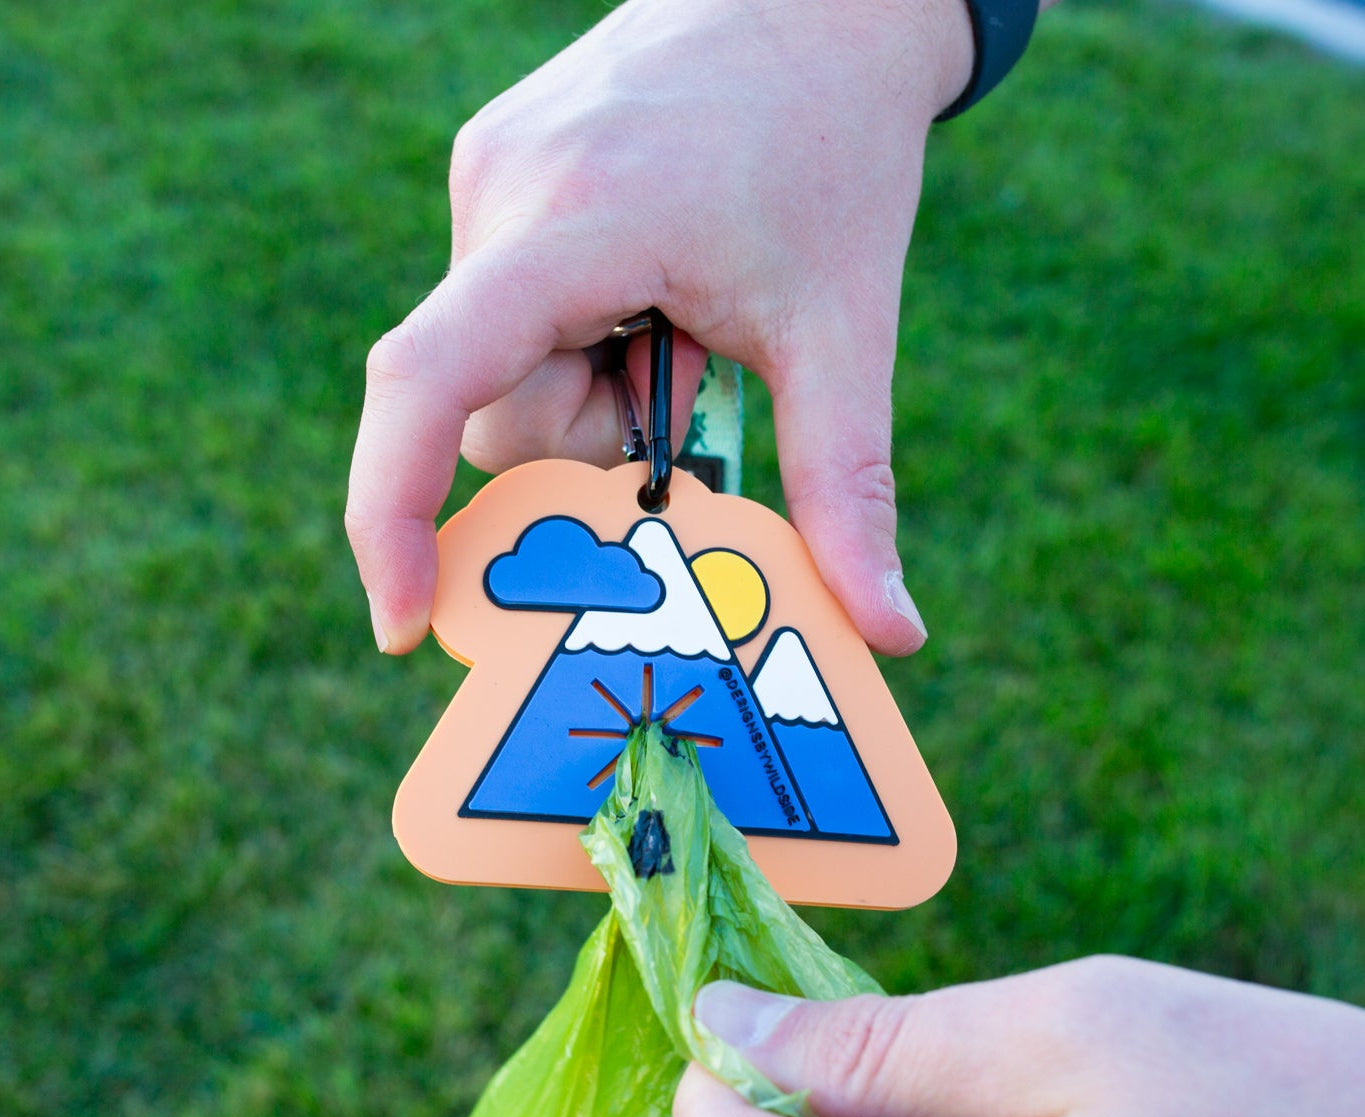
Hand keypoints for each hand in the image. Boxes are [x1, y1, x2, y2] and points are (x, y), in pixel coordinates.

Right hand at [346, 0, 975, 655]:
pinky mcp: (497, 175)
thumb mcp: (846, 333)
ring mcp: (486, 177)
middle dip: (594, 441)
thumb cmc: (835, 150)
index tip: (403, 623)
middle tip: (692, 378)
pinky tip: (648, 288)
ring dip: (593, 392)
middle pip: (496, 415)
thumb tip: (894, 634)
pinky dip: (577, 343)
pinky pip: (508, 316)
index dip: (392, 515)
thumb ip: (849, 488)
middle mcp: (497, 195)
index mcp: (571, 225)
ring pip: (502, 373)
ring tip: (680, 320)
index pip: (429, 383)